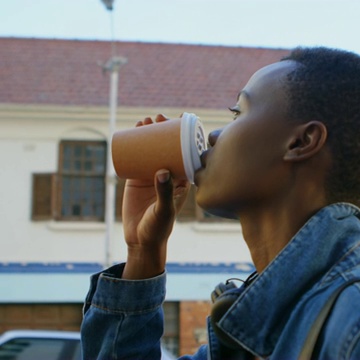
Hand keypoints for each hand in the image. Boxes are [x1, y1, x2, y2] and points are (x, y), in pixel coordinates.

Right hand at [121, 114, 190, 278]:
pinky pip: (137, 156)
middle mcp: (170, 174)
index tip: (178, 120)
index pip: (187, 151)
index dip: (183, 135)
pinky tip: (133, 131)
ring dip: (150, 132)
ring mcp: (153, 175)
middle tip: (157, 118)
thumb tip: (163, 171)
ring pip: (153, 149)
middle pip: (169, 146)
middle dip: (164, 129)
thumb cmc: (159, 227)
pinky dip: (135, 144)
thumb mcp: (164, 209)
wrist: (140, 240)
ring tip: (143, 121)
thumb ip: (164, 192)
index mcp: (183, 179)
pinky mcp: (137, 179)